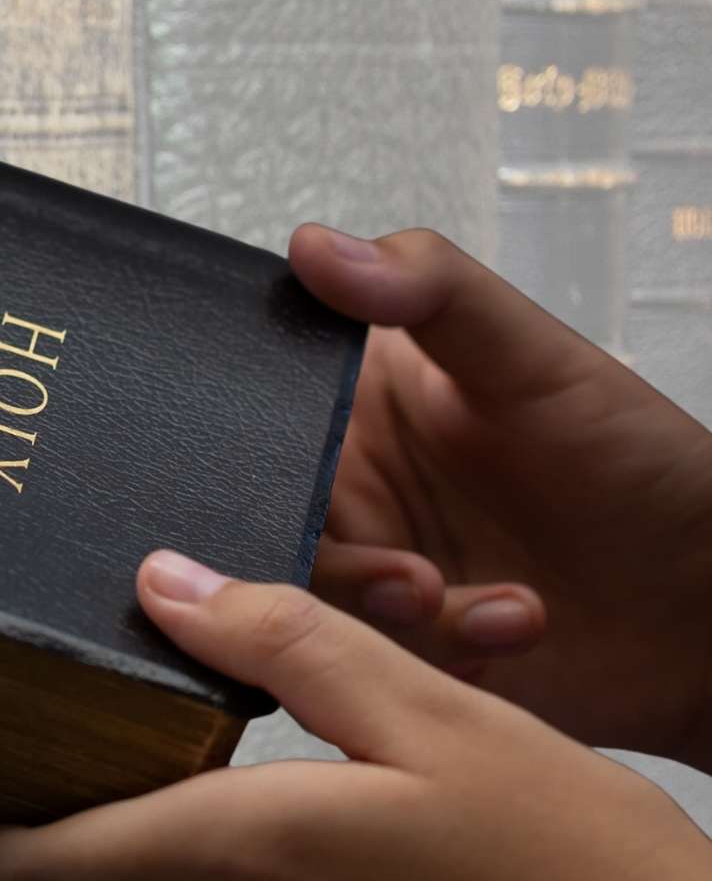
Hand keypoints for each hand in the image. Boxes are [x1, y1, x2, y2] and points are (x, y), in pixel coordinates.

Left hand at [0, 556, 711, 879]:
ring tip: (110, 726)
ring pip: (162, 876)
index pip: (58, 863)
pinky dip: (187, 838)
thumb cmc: (570, 853)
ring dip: (121, 828)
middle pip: (99, 877)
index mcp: (258, 849)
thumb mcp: (433, 716)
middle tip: (32, 716)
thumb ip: (292, 644)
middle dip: (51, 816)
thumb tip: (162, 583)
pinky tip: (211, 771)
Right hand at [294, 223, 711, 770]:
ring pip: (308, 589)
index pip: (263, 403)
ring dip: (379, 603)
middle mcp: (356, 475)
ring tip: (451, 595)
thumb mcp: (531, 352)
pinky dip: (436, 645)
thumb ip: (427, 285)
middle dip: (327, 547)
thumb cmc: (639, 461)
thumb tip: (313, 245)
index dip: (262, 438)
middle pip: (268, 509)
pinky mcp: (405, 644)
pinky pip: (368, 656)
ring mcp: (377, 558)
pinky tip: (511, 620)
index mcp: (360, 392)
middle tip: (399, 567)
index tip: (305, 468)